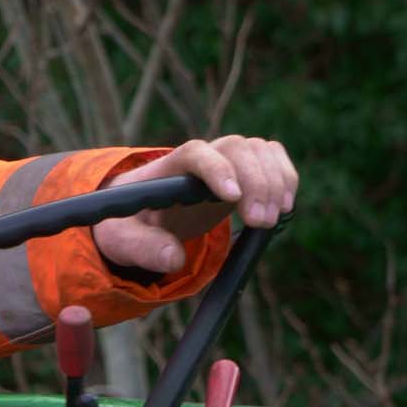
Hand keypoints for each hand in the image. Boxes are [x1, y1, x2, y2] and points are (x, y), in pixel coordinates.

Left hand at [92, 136, 296, 274]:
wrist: (140, 217)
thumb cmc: (127, 225)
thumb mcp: (121, 241)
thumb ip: (143, 248)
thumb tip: (174, 258)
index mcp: (166, 168)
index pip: (195, 153)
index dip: (217, 169)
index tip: (232, 197)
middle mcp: (200, 157)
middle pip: (236, 148)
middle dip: (254, 183)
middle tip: (261, 223)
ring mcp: (225, 161)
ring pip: (259, 150)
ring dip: (275, 181)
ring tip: (271, 220)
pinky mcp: (244, 171)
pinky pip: (273, 158)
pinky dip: (285, 177)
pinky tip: (284, 207)